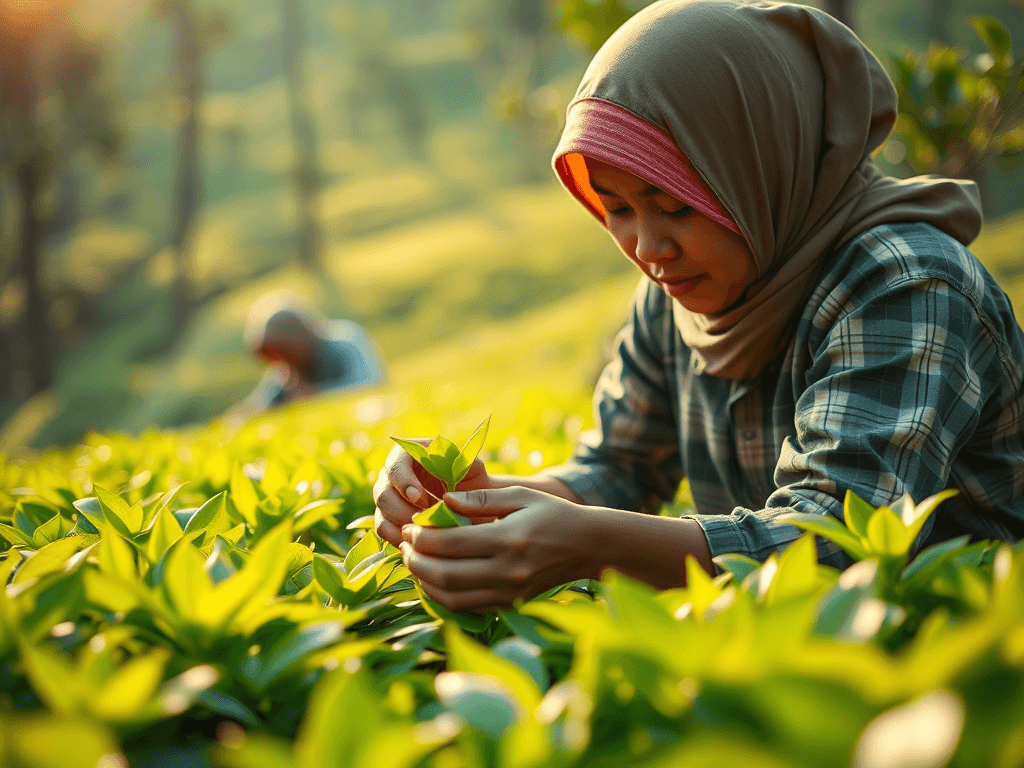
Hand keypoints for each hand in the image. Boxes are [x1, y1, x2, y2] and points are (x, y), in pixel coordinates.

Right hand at [372, 439, 492, 546]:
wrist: (472, 504)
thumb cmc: (472, 482)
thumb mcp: (473, 470)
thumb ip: (465, 465)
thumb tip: (455, 470)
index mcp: (409, 454)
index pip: (395, 465)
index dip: (404, 482)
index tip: (420, 498)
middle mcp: (392, 475)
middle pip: (382, 492)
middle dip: (402, 510)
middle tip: (425, 520)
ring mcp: (388, 497)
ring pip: (381, 512)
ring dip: (402, 524)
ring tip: (426, 531)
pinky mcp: (388, 517)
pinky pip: (383, 529)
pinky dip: (398, 536)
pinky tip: (418, 542)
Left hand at [398, 486, 594, 612]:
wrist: (588, 547)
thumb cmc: (554, 515)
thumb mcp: (521, 495)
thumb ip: (481, 497)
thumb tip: (444, 500)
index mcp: (509, 540)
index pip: (451, 544)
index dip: (422, 537)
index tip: (409, 527)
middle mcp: (507, 571)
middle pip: (445, 575)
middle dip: (415, 560)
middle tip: (403, 544)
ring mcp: (508, 592)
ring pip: (451, 597)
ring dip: (424, 581)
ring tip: (412, 561)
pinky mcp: (509, 604)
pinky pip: (465, 607)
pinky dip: (442, 596)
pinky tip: (432, 578)